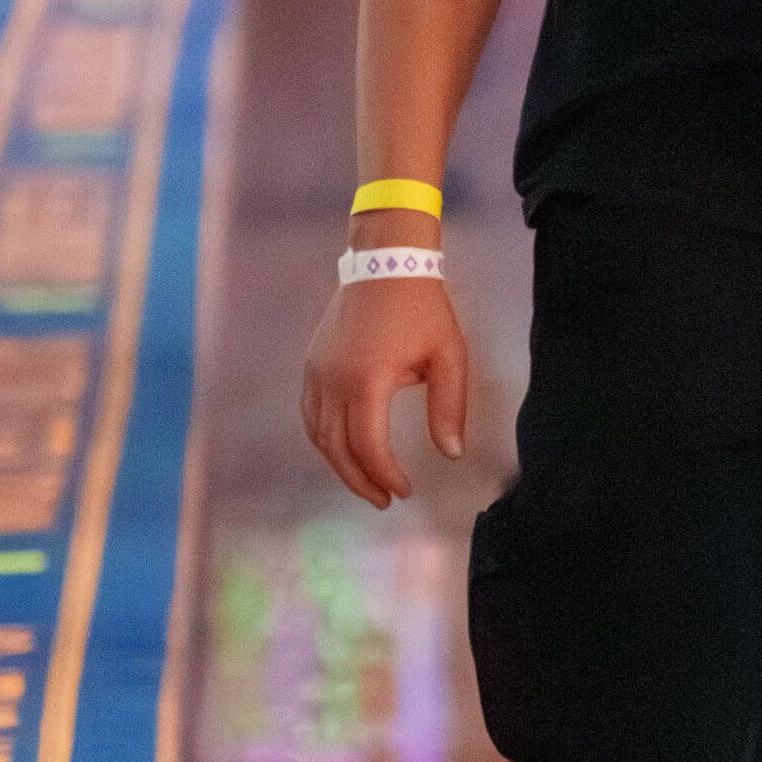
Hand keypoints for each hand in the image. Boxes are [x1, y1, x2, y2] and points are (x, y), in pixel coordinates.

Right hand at [300, 268, 463, 507]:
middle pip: (337, 450)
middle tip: (384, 500)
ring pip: (318, 435)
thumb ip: (449, 408)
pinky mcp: (311, 364)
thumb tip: (451, 453)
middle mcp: (334, 381)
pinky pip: (310, 413)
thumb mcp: (448, 357)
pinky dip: (324, 439)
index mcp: (368, 382)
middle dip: (360, 481)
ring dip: (339, 464)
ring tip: (366, 481)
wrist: (386, 261)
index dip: (385, 476)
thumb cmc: (422, 308)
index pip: (369, 447)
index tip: (405, 491)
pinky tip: (343, 448)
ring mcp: (317, 372)